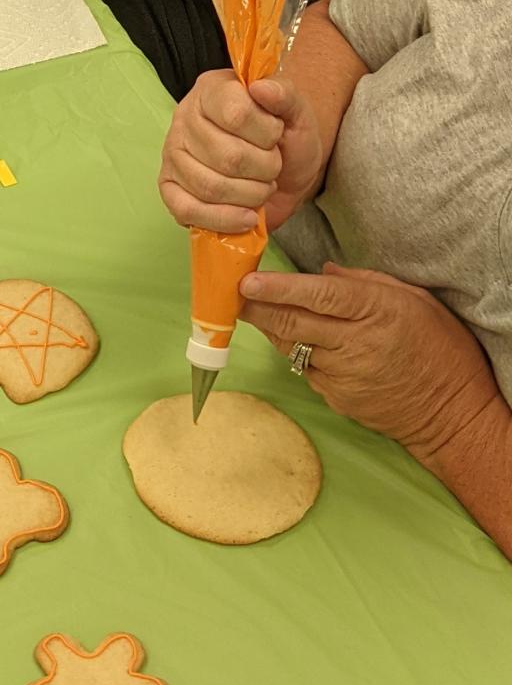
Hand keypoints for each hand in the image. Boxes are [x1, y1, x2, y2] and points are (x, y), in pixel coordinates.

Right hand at [158, 70, 322, 233]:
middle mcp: (184, 120)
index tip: (277, 135)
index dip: (266, 133)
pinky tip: (247, 217)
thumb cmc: (285, 139)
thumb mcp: (296, 112)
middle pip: (227, 156)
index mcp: (212, 90)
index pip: (236, 113)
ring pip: (211, 187)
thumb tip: (262, 88)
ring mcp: (172, 157)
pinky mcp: (170, 190)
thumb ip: (285, 95)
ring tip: (262, 188)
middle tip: (273, 167)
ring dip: (250, 195)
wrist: (284, 173)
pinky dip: (225, 219)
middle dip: (263, 169)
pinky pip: (189, 211)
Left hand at [240, 264, 501, 459]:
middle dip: (257, 307)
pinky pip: (305, 369)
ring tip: (261, 312)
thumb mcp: (416, 300)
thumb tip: (324, 271)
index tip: (248, 281)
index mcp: (379, 312)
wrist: (450, 412)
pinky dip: (299, 353)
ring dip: (274, 329)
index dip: (280, 288)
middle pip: (292, 323)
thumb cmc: (439, 349)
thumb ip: (367, 282)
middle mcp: (356, 344)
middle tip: (233, 295)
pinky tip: (307, 345)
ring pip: (292, 347)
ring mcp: (342, 375)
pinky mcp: (334, 398)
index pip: (320, 296)